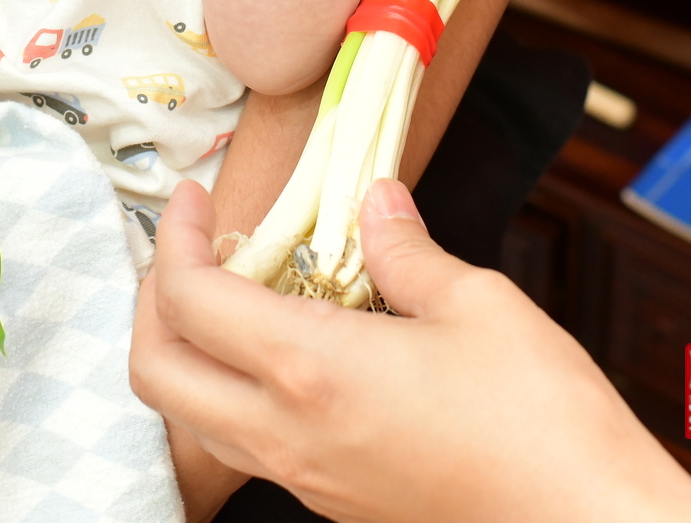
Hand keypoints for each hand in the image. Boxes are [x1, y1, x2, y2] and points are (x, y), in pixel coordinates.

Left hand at [130, 180, 690, 522]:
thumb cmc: (540, 418)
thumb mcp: (477, 303)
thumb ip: (405, 250)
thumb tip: (374, 204)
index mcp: (309, 370)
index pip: (189, 300)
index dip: (173, 238)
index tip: (191, 198)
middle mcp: (287, 433)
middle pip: (156, 371)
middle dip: (150, 300)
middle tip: (187, 247)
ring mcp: (305, 478)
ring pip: (192, 417)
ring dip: (186, 351)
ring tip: (231, 294)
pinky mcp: (332, 502)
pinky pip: (246, 445)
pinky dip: (235, 390)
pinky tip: (290, 352)